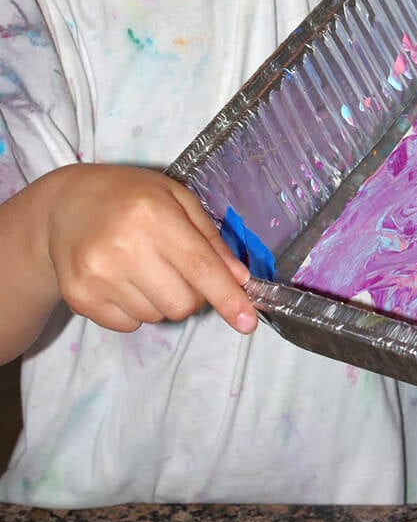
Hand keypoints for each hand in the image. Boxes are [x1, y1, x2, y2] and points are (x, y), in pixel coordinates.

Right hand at [41, 164, 256, 334]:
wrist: (63, 206)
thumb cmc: (128, 196)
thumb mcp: (175, 198)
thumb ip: (210, 238)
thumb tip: (239, 279)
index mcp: (153, 214)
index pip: (200, 267)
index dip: (228, 297)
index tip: (247, 321)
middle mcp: (124, 246)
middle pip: (182, 303)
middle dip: (193, 295)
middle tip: (178, 269)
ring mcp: (98, 275)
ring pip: (157, 317)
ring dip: (162, 300)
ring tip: (144, 267)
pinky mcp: (79, 297)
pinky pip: (129, 325)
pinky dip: (135, 309)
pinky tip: (122, 279)